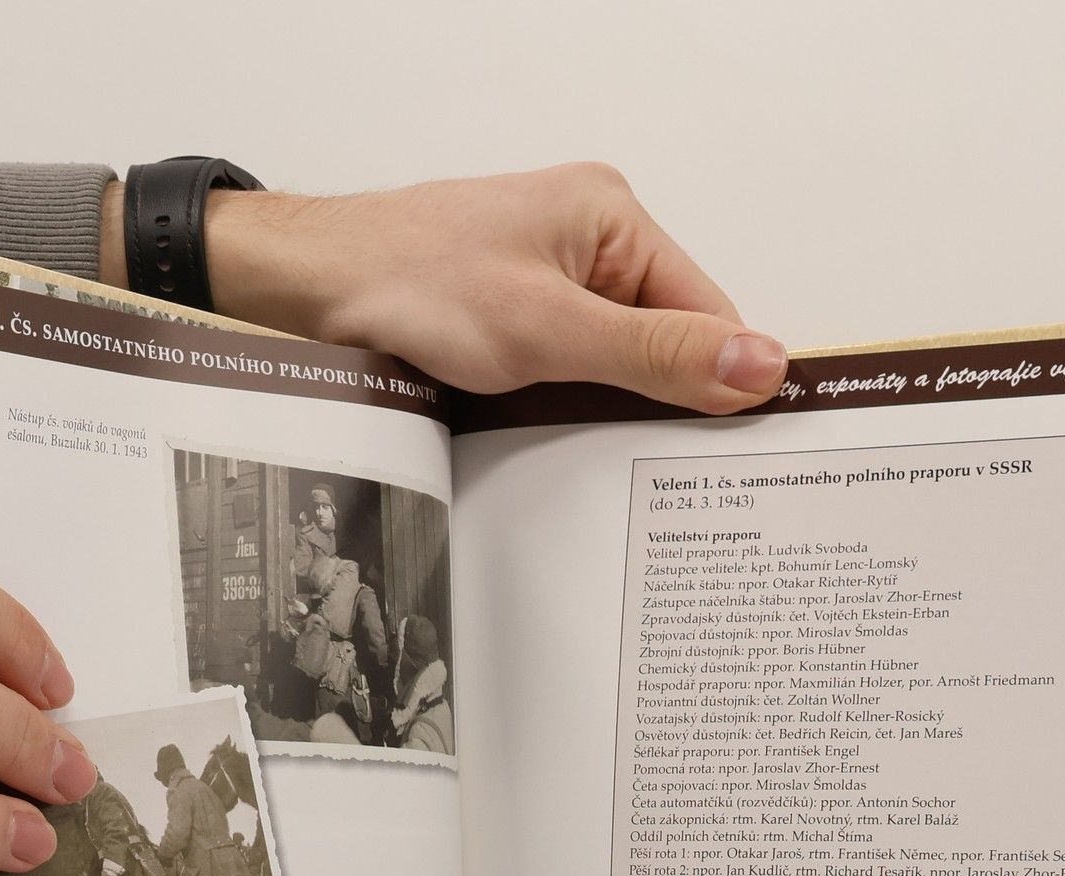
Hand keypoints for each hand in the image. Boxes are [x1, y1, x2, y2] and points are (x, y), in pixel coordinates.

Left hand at [105, 164, 786, 413]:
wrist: (305, 286)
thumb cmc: (406, 283)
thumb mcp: (548, 331)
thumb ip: (655, 355)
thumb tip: (759, 364)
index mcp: (613, 218)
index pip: (708, 312)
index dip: (721, 384)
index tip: (728, 453)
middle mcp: (589, 242)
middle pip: (667, 343)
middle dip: (660, 403)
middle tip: (655, 468)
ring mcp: (550, 280)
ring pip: (617, 365)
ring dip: (607, 410)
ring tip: (588, 444)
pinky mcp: (516, 317)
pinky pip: (573, 372)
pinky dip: (568, 407)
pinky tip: (553, 433)